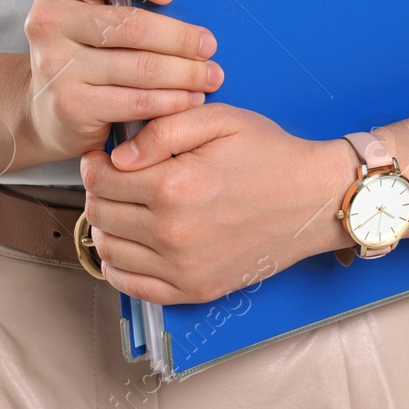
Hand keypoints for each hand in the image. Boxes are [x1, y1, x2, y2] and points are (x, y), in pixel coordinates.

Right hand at [21, 0, 222, 162]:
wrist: (46, 109)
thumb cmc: (80, 49)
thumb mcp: (84, 5)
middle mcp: (49, 21)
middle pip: (130, 24)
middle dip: (181, 37)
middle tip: (210, 45)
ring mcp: (55, 65)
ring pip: (139, 67)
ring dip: (185, 73)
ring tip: (210, 75)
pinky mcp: (69, 105)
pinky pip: (134, 101)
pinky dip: (169, 102)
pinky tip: (188, 99)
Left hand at [80, 102, 355, 303]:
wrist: (315, 200)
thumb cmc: (270, 154)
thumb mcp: (218, 119)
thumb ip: (161, 129)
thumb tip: (118, 156)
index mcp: (175, 186)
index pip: (100, 179)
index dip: (94, 163)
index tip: (103, 157)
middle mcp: (173, 233)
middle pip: (99, 214)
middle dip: (98, 192)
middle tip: (114, 179)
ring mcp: (183, 268)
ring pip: (109, 250)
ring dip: (106, 225)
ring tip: (124, 207)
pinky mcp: (195, 289)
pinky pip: (131, 286)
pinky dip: (118, 265)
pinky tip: (130, 243)